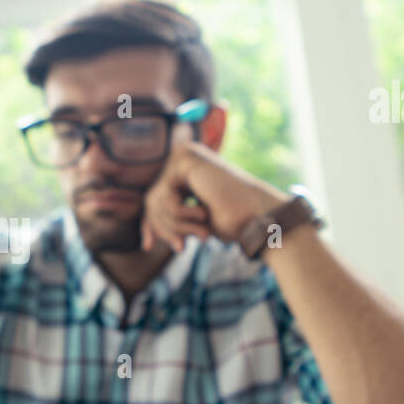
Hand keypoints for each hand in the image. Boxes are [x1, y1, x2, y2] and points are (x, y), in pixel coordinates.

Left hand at [141, 134, 288, 251]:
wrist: (258, 219)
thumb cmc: (234, 223)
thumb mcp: (195, 225)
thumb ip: (172, 220)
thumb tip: (145, 235)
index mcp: (189, 172)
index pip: (155, 199)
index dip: (150, 224)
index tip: (148, 246)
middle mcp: (185, 158)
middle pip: (151, 199)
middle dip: (163, 228)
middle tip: (180, 247)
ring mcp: (185, 155)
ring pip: (154, 200)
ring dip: (175, 225)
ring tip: (200, 234)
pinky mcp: (186, 159)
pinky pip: (163, 196)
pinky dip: (179, 215)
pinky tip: (203, 215)